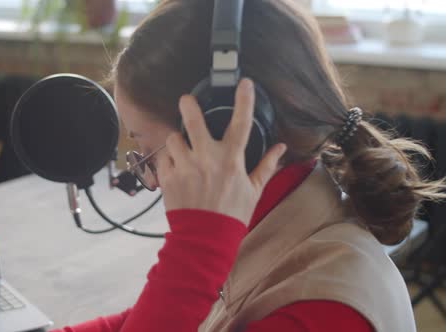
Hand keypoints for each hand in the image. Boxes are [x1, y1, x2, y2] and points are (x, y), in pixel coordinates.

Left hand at [156, 79, 286, 225]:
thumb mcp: (253, 191)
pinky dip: (169, 162)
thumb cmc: (231, 215)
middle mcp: (206, 160)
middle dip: (188, 105)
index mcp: (230, 160)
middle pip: (193, 120)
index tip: (245, 83)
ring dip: (178, 142)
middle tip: (187, 100)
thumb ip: (266, 166)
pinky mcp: (168, 178)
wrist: (205, 239)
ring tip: (184, 153)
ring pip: (173, 138)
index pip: (241, 123)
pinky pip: (164, 158)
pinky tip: (177, 171)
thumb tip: (281, 147)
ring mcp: (185, 168)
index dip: (244, 100)